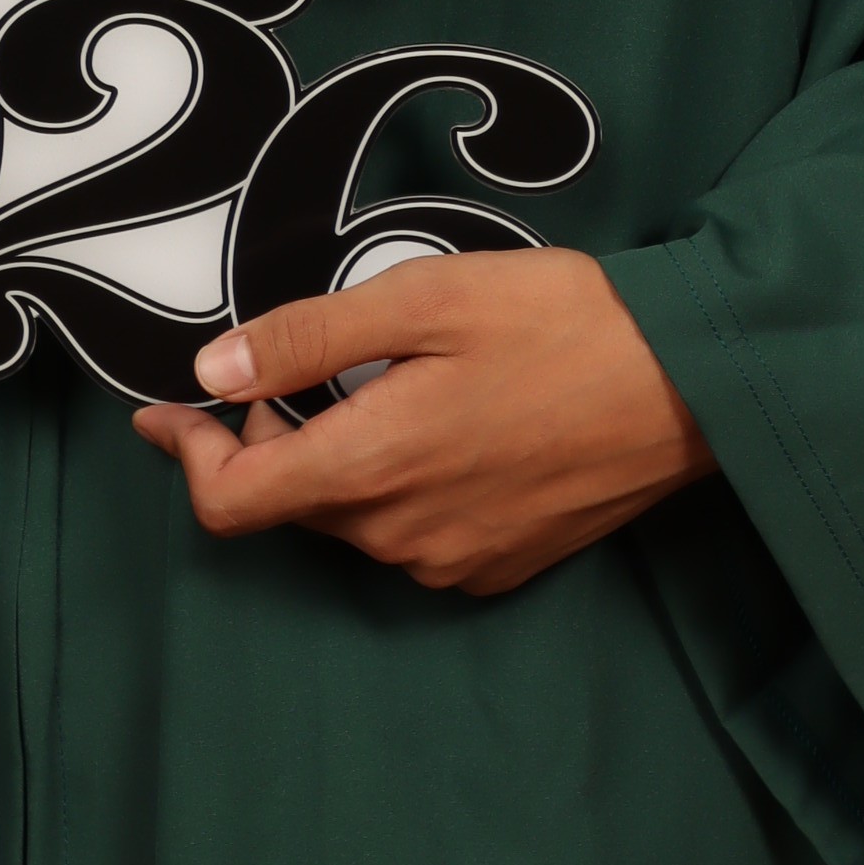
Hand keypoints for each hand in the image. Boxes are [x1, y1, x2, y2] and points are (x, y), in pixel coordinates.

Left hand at [129, 247, 714, 597]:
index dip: (185, 455)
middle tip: (280, 371)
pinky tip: (437, 426)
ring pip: (351, 521)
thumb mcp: (426, 298)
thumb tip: (210, 369)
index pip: (231, 502)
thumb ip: (308, 339)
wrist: (693, 385)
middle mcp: (404, 536)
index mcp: (375, 467)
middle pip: (289, 506)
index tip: (170, 409)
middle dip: (262, 445)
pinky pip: (411, 536)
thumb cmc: (564, 323)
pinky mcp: (499, 566)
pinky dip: (394, 488)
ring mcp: (455, 561)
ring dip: (334, 463)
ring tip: (374, 387)